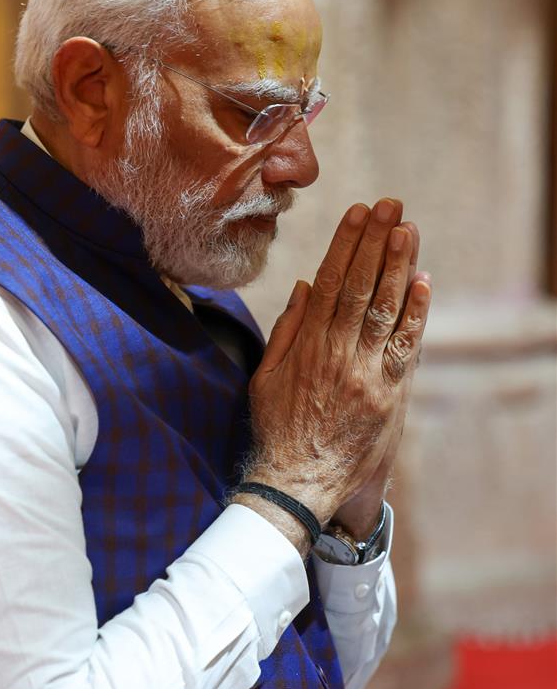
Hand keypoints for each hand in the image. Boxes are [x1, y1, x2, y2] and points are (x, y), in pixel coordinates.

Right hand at [239, 198, 431, 550]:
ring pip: (386, 311)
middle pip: (362, 288)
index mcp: (307, 346)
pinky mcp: (388, 396)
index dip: (346, 244)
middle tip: (390, 204)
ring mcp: (366, 375)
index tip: (357, 212)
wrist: (296, 483)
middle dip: (376, 242)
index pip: (331, 283)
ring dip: (398, 266)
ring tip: (407, 228)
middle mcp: (338, 355)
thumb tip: (308, 285)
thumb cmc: (276, 429)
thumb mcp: (266, 377)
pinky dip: (415, 314)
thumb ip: (287, 330)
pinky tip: (422, 281)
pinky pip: (405, 348)